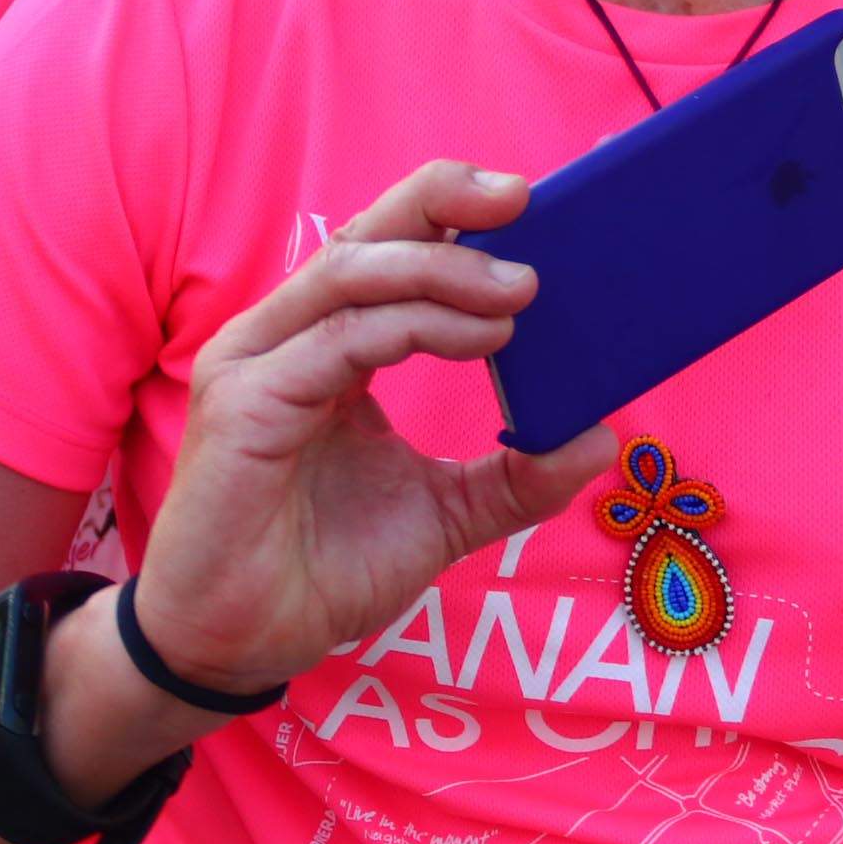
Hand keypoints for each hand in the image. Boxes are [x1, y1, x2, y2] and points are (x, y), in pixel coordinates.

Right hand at [126, 161, 617, 700]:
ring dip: (444, 269)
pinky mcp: (247, 402)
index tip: (531, 207)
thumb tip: (602, 438)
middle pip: (364, 237)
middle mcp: (285, 339)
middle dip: (444, 201)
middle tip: (525, 201)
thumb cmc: (320, 570)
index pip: (386, 253)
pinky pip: (339, 338)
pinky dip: (416, 325)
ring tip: (520, 289)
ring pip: (353, 273)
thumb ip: (514, 475)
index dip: (450, 216)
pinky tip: (481, 338)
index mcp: (324, 346)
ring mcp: (258, 363)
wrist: (240, 642)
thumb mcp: (443, 514)